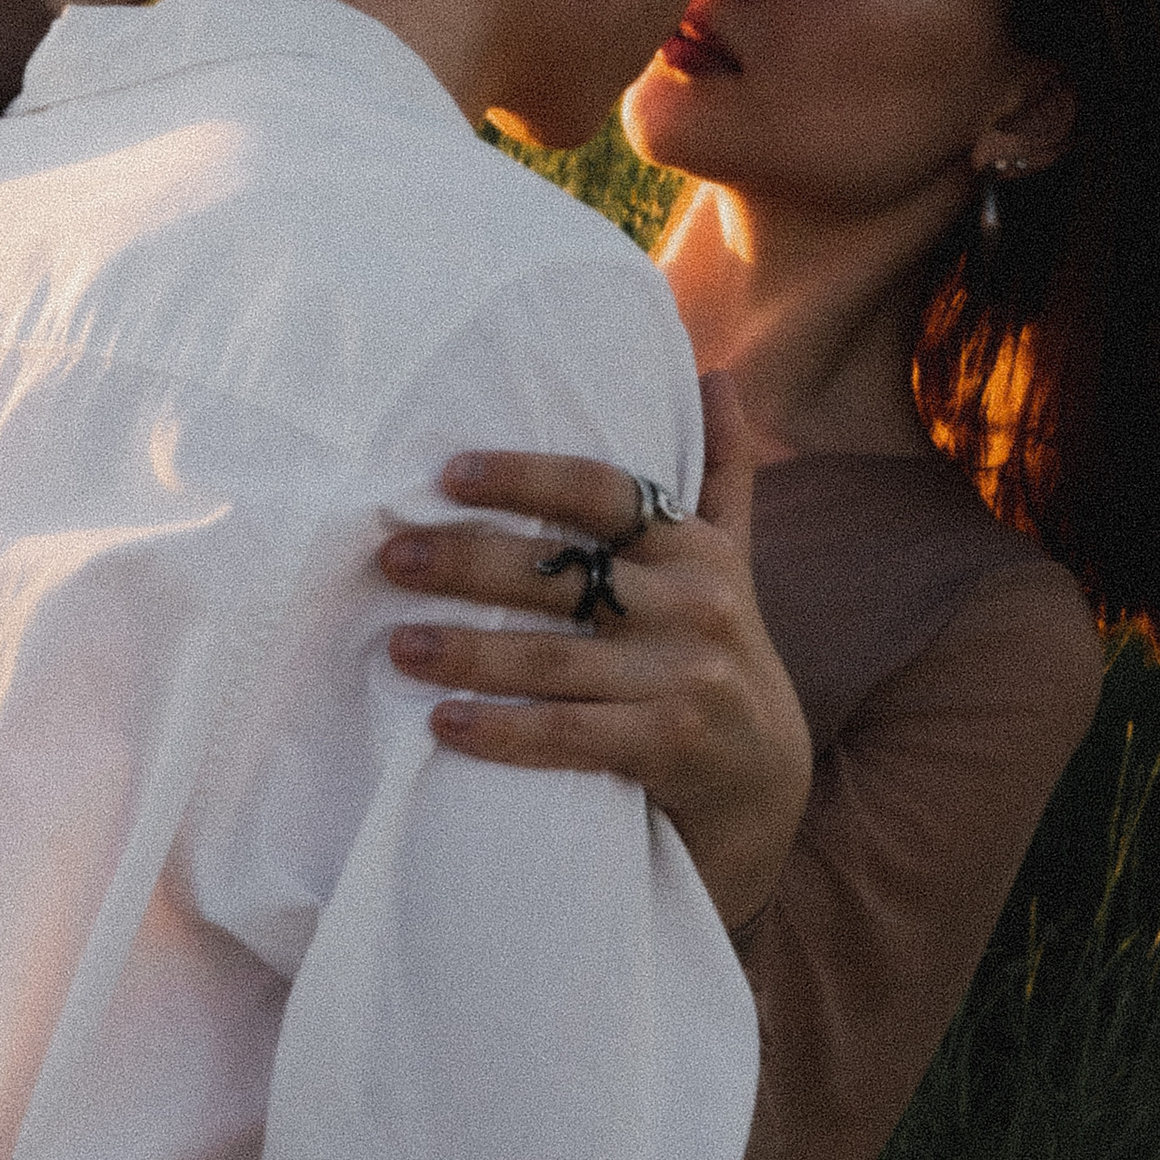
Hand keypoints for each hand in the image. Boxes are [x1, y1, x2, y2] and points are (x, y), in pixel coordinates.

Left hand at [377, 375, 813, 931]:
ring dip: (469, 650)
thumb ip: (720, 473)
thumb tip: (717, 376)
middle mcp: (695, 606)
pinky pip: (572, 736)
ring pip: (555, 658)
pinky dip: (505, 731)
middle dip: (468, 563)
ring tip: (398, 644)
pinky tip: (443, 724)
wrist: (768, 783)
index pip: (605, 492)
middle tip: (391, 557)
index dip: (527, 478)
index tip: (449, 474)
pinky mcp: (670, 747)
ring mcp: (684, 679)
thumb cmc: (720, 655)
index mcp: (695, 550)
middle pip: (563, 573)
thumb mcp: (731, 562)